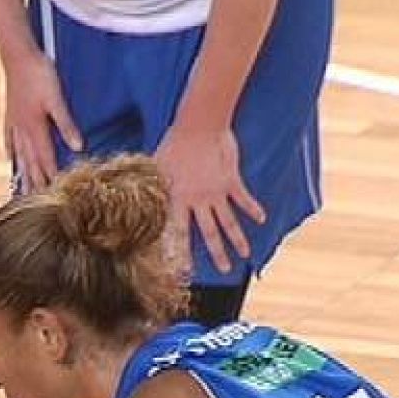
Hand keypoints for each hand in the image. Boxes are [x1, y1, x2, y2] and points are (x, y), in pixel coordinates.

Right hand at [2, 52, 82, 192]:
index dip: (52, 179)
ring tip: (23, 191)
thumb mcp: (57, 98)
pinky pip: (11, 140)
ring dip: (24, 173)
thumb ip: (66, 124)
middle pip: (31, 163)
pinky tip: (12, 160)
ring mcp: (15, 124)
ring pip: (20, 155)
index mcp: (35, 128)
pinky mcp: (11, 115)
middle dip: (36, 184)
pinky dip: (13, 153)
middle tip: (38, 204)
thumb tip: (78, 147)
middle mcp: (23, 130)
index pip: (46, 160)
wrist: (17, 54)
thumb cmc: (39, 73)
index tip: (56, 198)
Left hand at [154, 128, 265, 274]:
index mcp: (177, 199)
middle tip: (224, 271)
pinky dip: (253, 209)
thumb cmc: (174, 143)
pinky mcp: (231, 180)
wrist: (198, 125)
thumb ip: (153, 186)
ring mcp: (216, 192)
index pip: (178, 232)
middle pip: (209, 233)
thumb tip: (137, 196)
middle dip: (217, 254)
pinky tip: (261, 219)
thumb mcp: (157, 167)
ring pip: (229, 221)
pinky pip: (243, 198)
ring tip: (245, 255)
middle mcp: (198, 200)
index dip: (181, 251)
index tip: (183, 269)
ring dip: (238, 240)